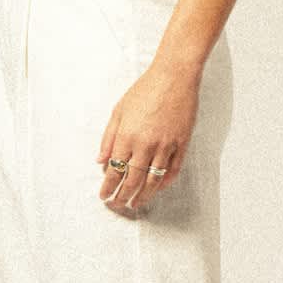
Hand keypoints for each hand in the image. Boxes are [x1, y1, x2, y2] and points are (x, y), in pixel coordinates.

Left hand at [96, 61, 200, 212]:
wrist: (174, 77)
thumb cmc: (144, 90)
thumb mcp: (118, 111)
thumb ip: (108, 138)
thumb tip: (100, 161)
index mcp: (127, 136)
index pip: (114, 171)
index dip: (108, 187)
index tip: (103, 196)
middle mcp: (145, 145)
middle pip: (132, 180)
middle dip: (122, 196)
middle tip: (117, 205)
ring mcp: (165, 146)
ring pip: (153, 181)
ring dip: (143, 196)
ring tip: (136, 204)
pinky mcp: (181, 144)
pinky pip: (173, 171)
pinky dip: (164, 183)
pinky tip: (157, 189)